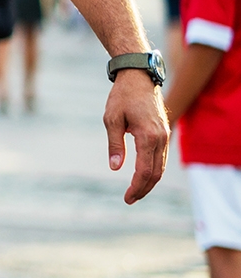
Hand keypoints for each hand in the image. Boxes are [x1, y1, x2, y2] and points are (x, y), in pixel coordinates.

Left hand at [104, 69, 169, 203]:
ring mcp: (165, 135)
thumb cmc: (121, 97)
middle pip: (156, 172)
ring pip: (162, 166)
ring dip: (150, 181)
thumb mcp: (111, 119)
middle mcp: (161, 137)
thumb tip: (115, 167)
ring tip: (136, 192)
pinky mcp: (164, 132)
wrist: (138, 77)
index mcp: (148, 135)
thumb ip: (115, 144)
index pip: (145, 170)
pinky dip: (155, 170)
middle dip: (143, 188)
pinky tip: (144, 176)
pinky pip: (162, 157)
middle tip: (130, 200)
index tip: (127, 198)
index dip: (136, 186)